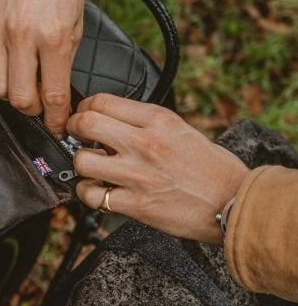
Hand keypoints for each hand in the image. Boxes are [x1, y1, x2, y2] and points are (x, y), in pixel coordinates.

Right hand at [0, 0, 91, 137]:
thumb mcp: (77, 23)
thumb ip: (64, 61)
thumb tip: (58, 95)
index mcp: (54, 39)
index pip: (53, 96)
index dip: (55, 120)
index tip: (57, 126)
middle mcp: (23, 38)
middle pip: (20, 99)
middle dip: (33, 110)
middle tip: (41, 104)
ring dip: (10, 93)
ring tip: (21, 83)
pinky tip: (1, 67)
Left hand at [66, 94, 249, 243]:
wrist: (233, 202)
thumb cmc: (211, 168)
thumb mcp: (181, 130)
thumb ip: (146, 124)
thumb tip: (113, 121)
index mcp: (158, 120)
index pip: (102, 101)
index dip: (84, 108)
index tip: (83, 116)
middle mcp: (146, 143)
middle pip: (86, 123)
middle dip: (73, 129)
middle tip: (76, 137)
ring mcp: (138, 174)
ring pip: (82, 160)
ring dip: (80, 164)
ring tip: (91, 168)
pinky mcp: (136, 204)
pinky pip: (92, 195)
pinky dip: (88, 194)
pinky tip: (97, 191)